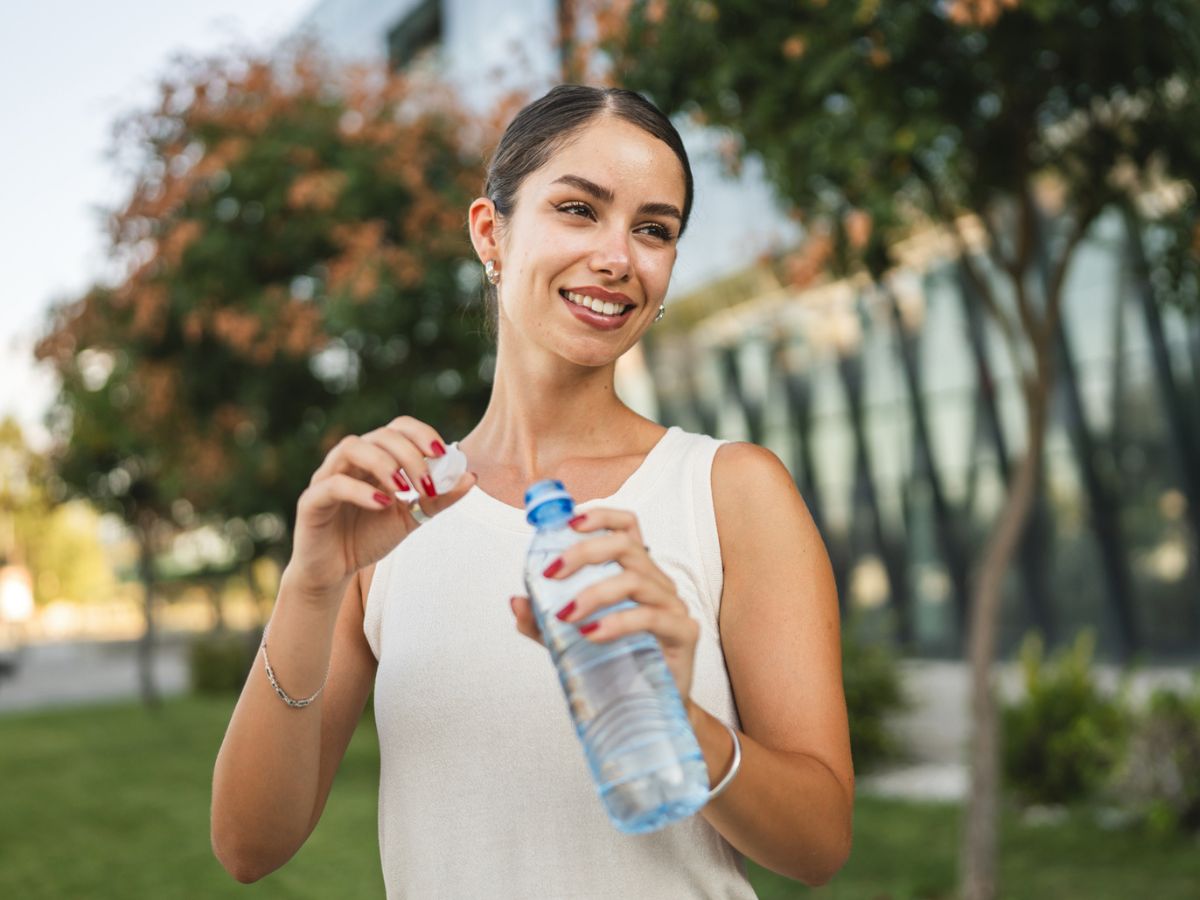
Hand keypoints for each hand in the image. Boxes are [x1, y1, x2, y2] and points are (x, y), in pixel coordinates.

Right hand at [288, 416, 476, 605]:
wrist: (334, 572)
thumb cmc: (369, 537)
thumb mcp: (411, 518)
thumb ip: (438, 499)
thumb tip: (471, 477)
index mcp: (375, 458)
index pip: (398, 428)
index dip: (421, 434)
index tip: (443, 454)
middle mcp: (350, 461)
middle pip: (380, 435)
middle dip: (410, 455)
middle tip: (427, 483)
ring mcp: (327, 477)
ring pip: (352, 447)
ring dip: (384, 463)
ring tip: (405, 489)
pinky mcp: (311, 501)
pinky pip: (333, 484)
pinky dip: (360, 490)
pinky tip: (383, 504)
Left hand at [509, 508, 699, 700]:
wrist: (649, 709)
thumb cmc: (616, 664)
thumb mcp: (569, 641)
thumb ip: (542, 622)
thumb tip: (516, 601)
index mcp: (636, 573)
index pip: (627, 527)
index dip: (601, 516)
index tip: (570, 524)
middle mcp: (657, 583)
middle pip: (626, 546)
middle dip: (585, 552)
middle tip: (551, 573)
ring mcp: (673, 606)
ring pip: (636, 579)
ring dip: (595, 592)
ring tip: (567, 615)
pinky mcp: (683, 633)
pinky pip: (651, 617)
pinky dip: (618, 622)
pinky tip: (592, 634)